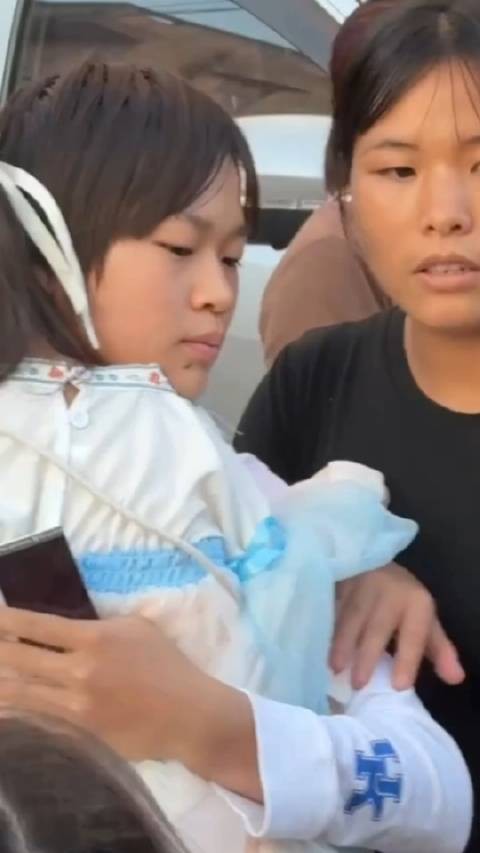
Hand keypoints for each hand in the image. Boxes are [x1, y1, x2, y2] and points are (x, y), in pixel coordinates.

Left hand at [0, 608, 260, 797]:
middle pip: (19, 659)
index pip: (37, 625)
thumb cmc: (167, 665)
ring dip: (1, 684)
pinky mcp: (79, 734)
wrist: (189, 715)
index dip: (7, 620)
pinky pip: (36, 720)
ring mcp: (76, 706)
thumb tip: (65, 628)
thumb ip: (99, 625)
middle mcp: (79, 671)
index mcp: (94, 638)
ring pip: (21, 694)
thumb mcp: (137, 628)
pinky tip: (6, 707)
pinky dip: (16, 713)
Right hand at [330, 563, 464, 690]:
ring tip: (335, 669)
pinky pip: (331, 608)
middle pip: (378, 626)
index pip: (414, 633)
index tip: (398, 686)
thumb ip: (438, 650)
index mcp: (416, 603)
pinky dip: (325, 629)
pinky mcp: (340, 583)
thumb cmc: (401, 600)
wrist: (374, 563)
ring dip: (341, 643)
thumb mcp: (425, 621)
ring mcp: (362, 585)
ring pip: (350, 616)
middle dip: (367, 655)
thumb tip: (456, 679)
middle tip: (358, 685)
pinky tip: (317, 646)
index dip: (407, 659)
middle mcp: (390, 592)